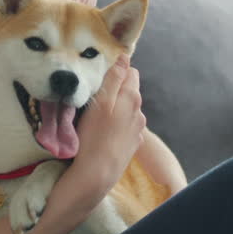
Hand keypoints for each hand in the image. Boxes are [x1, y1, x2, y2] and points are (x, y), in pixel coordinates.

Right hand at [67, 54, 146, 199]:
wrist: (96, 174)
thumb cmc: (93, 136)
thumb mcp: (100, 102)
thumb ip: (114, 78)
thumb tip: (125, 58)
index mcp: (132, 98)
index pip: (130, 72)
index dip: (116, 71)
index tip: (99, 78)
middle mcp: (139, 112)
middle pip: (129, 91)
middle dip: (115, 90)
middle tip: (94, 97)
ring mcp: (137, 131)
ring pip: (127, 110)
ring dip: (116, 109)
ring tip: (96, 117)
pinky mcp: (132, 145)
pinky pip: (125, 128)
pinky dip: (116, 126)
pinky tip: (103, 133)